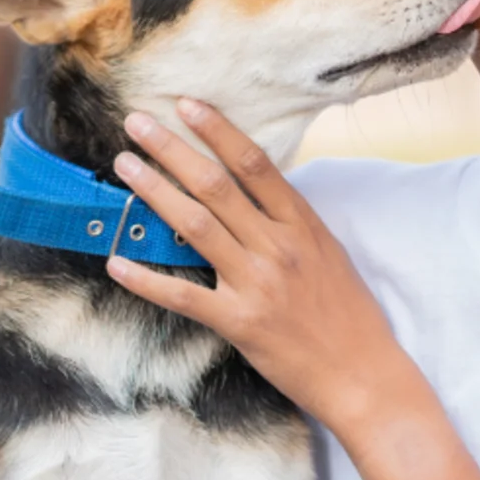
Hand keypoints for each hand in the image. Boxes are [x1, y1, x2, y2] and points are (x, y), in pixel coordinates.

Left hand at [102, 99, 417, 431]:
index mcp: (303, 224)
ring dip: (154, 192)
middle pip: (215, 185)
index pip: (254, 164)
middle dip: (172, 149)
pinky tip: (116, 261)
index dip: (218, 130)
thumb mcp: (328, 252)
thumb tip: (254, 188)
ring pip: (195, 225)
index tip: (187, 104)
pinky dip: (145, 278)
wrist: (364, 375)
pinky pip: (182, 295)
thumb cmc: (348, 313)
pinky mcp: (239, 321)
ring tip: (125, 166)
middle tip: (135, 123)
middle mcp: (278, 246)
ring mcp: (257, 283)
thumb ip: (289, 221)